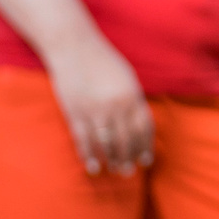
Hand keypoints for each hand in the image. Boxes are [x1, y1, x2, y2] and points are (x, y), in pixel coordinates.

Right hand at [45, 35, 152, 174]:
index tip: (145, 161)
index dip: (145, 148)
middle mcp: (115, 105)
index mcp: (131, 95)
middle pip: (126, 141)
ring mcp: (94, 110)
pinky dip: (89, 156)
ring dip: (111, 160)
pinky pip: (84, 140)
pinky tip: (92, 167)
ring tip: (113, 170)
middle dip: (128, 159)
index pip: (143, 129)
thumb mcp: (125, 77)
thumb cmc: (101, 60)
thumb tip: (139, 126)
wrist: (73, 45)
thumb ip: (133, 100)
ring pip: (106, 144)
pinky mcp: (75, 112)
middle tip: (128, 172)